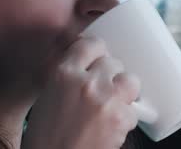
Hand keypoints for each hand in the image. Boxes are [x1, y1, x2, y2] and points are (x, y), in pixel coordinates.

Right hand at [21, 35, 140, 148]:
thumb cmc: (47, 136)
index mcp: (63, 73)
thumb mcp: (48, 95)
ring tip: (113, 105)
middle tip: (101, 92)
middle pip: (113, 62)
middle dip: (109, 76)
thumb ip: (68, 74)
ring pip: (130, 81)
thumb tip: (90, 63)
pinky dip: (126, 119)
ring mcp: (106, 99)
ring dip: (124, 91)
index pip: (92, 44)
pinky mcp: (120, 119)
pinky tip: (111, 127)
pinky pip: (134, 110)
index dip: (97, 53)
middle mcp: (86, 82)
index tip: (98, 59)